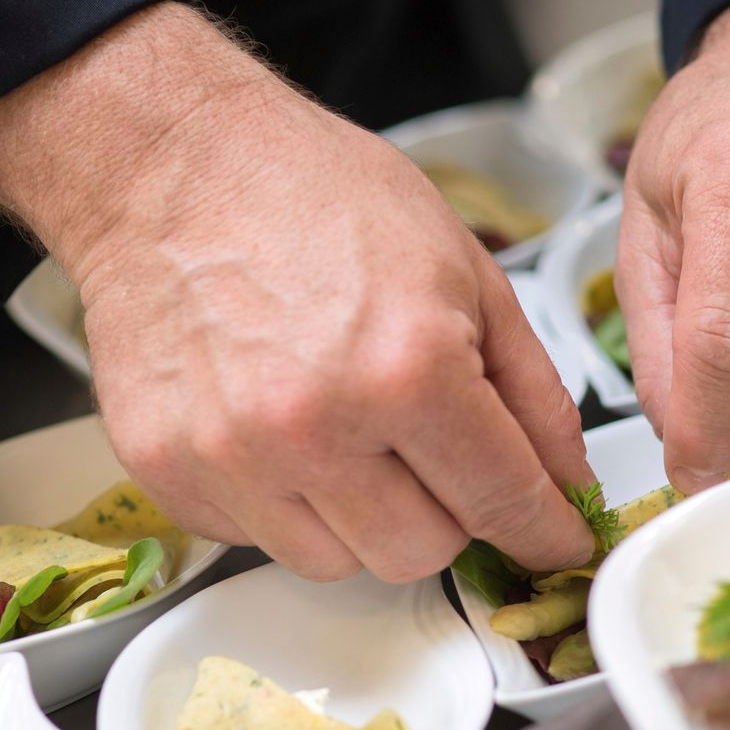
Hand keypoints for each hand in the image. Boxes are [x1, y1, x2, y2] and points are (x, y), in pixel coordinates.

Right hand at [0, 4, 593, 580]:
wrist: (166, 165)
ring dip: (360, 517)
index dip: (544, 531)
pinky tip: (276, 426)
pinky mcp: (167, 472)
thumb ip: (530, 387)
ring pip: (337, 565)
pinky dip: (282, 502)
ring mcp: (232, 457)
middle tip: (428, 447)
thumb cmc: (311, 193)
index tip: (554, 539)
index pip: (504, 501)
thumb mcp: (461, 267)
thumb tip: (564, 480)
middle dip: (444, 512)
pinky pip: (256, 539)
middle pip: (422, 555)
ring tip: (343, 428)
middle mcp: (316, 426)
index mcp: (408, 367)